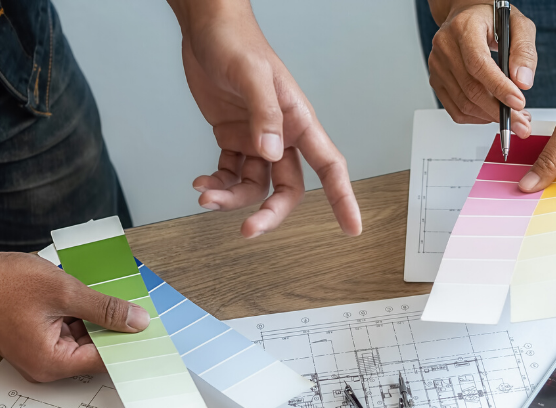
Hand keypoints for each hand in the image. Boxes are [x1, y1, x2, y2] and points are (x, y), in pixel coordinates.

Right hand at [0, 186, 149, 382]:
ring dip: (94, 317)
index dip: (129, 343)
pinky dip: (76, 313)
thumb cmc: (1, 283)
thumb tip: (138, 322)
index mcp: (52, 363)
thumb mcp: (64, 291)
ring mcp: (37, 354)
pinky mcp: (32, 339)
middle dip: (112, 327)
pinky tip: (83, 292)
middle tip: (137, 305)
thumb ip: (104, 309)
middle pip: (94, 350)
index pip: (105, 360)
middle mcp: (45, 366)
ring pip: (81, 338)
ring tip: (108, 292)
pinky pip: (65, 330)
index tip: (153, 331)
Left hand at [168, 0, 359, 237]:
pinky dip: (217, 184)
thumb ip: (264, 114)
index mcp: (299, 121)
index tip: (353, 228)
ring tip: (206, 196)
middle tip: (248, 231)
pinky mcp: (232, 140)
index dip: (343, 198)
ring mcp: (257, 140)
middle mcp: (282, 136)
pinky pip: (230, 174)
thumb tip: (271, 152)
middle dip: (269, 212)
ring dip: (231, 198)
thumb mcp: (252, 74)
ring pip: (254, 186)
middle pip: (287, 189)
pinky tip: (202, 184)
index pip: (329, 166)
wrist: (206, 29)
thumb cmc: (237, 42)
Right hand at [428, 1, 534, 135]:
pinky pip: (456, 110)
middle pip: (470, 89)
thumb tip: (522, 82)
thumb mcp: (518, 25)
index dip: (499, 87)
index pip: (478, 64)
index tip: (518, 102)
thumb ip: (524, 51)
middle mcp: (445, 47)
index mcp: (464, 28)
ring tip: (512, 116)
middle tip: (521, 121)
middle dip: (498, 110)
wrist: (467, 17)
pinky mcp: (437, 81)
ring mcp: (438, 66)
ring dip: (490, 116)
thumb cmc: (492, 19)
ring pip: (463, 104)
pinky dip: (477, 117)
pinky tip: (492, 113)